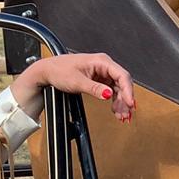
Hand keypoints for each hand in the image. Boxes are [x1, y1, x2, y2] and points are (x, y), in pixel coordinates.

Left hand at [10, 52, 135, 122]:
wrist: (48, 72)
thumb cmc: (59, 71)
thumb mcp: (77, 82)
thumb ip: (94, 89)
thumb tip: (109, 94)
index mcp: (101, 61)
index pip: (122, 75)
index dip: (128, 90)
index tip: (130, 103)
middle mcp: (104, 65)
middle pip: (122, 83)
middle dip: (125, 99)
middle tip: (126, 114)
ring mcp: (102, 73)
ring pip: (118, 89)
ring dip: (121, 103)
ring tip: (122, 116)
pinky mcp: (99, 80)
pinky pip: (112, 91)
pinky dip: (115, 101)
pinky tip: (116, 111)